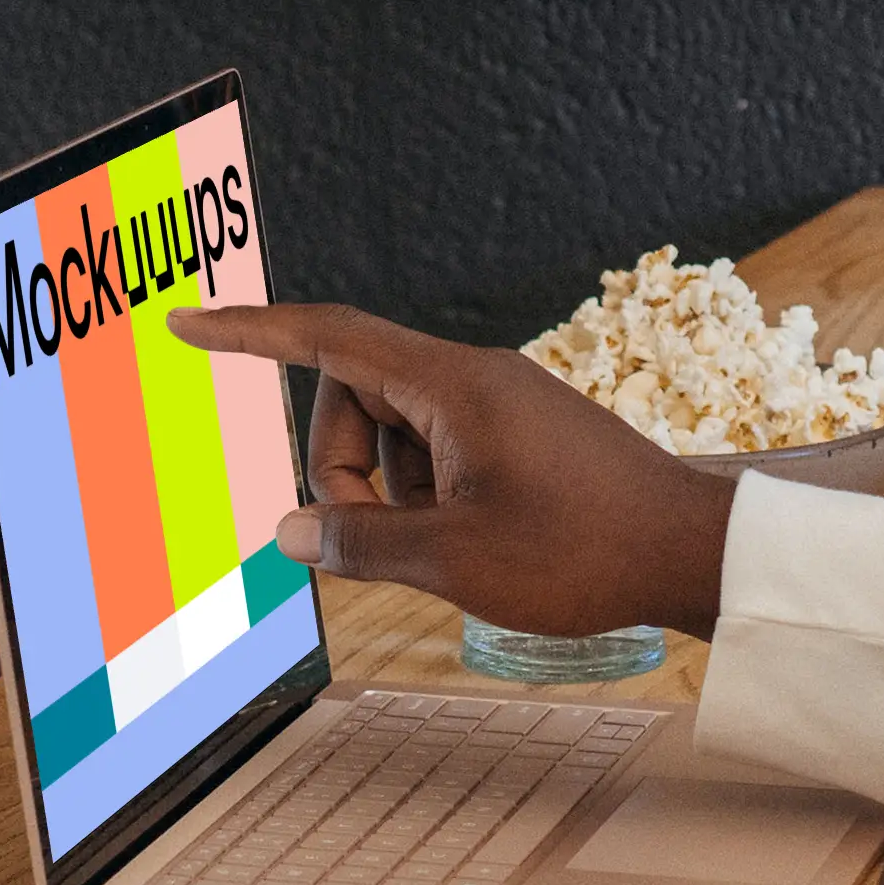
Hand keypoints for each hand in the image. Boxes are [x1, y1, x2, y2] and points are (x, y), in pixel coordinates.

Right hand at [161, 300, 739, 638]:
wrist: (693, 553)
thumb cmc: (586, 550)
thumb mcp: (455, 560)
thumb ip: (360, 542)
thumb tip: (291, 532)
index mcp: (450, 384)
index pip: (327, 336)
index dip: (250, 331)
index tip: (190, 324)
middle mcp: (472, 378)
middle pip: (354, 398)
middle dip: (338, 470)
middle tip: (378, 540)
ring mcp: (499, 405)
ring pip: (393, 434)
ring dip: (388, 494)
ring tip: (446, 550)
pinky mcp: (519, 436)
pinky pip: (436, 452)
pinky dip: (427, 498)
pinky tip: (472, 546)